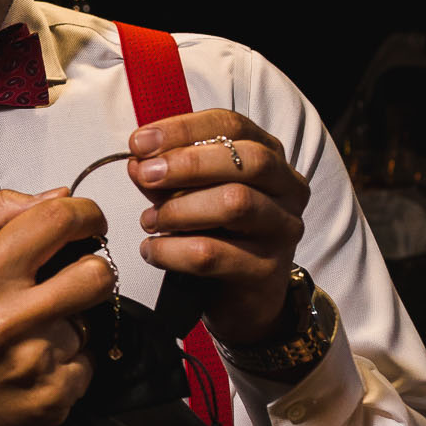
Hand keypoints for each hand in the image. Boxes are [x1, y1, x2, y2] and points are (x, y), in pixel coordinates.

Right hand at [0, 189, 113, 425]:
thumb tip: (58, 196)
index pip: (59, 221)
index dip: (86, 214)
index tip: (87, 222)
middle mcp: (9, 319)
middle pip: (98, 274)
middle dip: (92, 268)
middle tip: (70, 276)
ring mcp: (34, 364)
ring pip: (91, 322)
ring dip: (71, 320)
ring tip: (33, 330)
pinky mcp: (52, 399)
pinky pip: (87, 363)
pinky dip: (67, 360)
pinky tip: (33, 362)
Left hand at [127, 111, 309, 345]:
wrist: (243, 299)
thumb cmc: (217, 234)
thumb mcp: (189, 195)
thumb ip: (166, 175)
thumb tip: (137, 159)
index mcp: (269, 156)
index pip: (231, 126)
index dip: (183, 129)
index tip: (139, 141)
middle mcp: (287, 188)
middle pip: (244, 161)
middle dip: (187, 164)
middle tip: (144, 175)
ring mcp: (283, 229)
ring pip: (234, 204)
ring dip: (179, 209)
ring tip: (149, 221)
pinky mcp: (268, 270)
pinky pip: (214, 254)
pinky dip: (172, 250)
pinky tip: (152, 251)